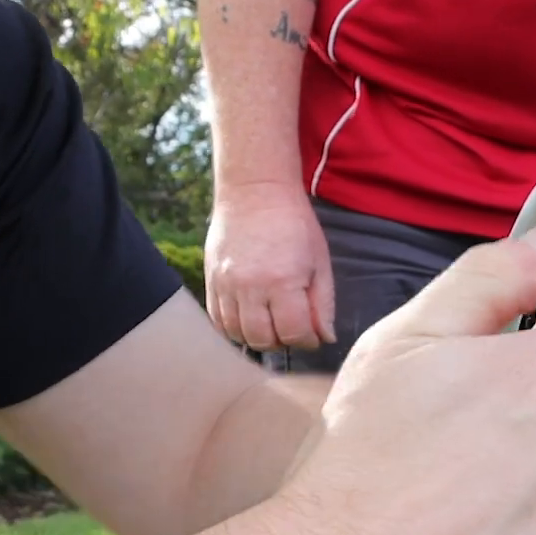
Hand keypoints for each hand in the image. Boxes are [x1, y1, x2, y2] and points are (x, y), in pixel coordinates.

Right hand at [205, 183, 335, 350]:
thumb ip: (323, 304)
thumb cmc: (295, 224)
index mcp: (283, 281)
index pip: (293, 333)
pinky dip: (233, 328)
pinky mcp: (210, 279)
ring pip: (237, 334)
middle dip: (282, 343)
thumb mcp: (319, 261)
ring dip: (257, 338)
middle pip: (262, 340)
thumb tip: (325, 337)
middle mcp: (250, 286)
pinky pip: (217, 320)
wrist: (255, 192)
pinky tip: (250, 319)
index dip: (307, 340)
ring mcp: (225, 284)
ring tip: (272, 324)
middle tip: (292, 330)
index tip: (313, 334)